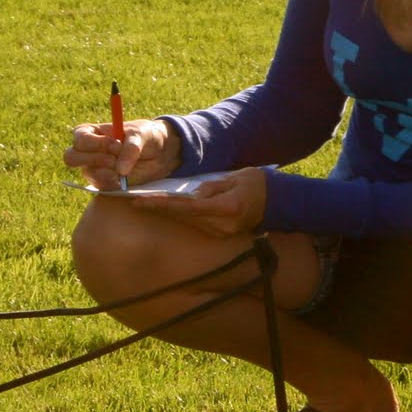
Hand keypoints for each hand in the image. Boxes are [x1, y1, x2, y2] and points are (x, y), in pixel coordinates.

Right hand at [64, 115, 178, 191]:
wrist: (159, 153)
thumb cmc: (146, 136)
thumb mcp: (142, 135)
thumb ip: (131, 148)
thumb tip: (120, 170)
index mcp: (92, 132)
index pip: (79, 138)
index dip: (96, 143)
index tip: (116, 144)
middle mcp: (87, 151)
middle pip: (71, 157)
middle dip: (95, 158)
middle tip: (115, 159)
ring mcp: (93, 168)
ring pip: (89, 173)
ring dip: (109, 171)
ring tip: (126, 165)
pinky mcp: (102, 183)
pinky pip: (101, 186)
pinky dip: (115, 182)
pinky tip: (126, 176)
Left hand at [132, 167, 267, 236]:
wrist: (277, 202)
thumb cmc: (256, 184)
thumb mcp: (235, 177)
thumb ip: (212, 187)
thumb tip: (193, 196)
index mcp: (226, 208)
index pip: (186, 207)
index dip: (162, 205)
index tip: (141, 203)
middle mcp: (222, 225)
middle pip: (183, 217)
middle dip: (159, 209)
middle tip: (134, 203)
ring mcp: (221, 233)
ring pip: (187, 221)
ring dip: (168, 213)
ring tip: (145, 204)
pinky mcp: (220, 235)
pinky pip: (196, 224)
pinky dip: (181, 216)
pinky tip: (167, 209)